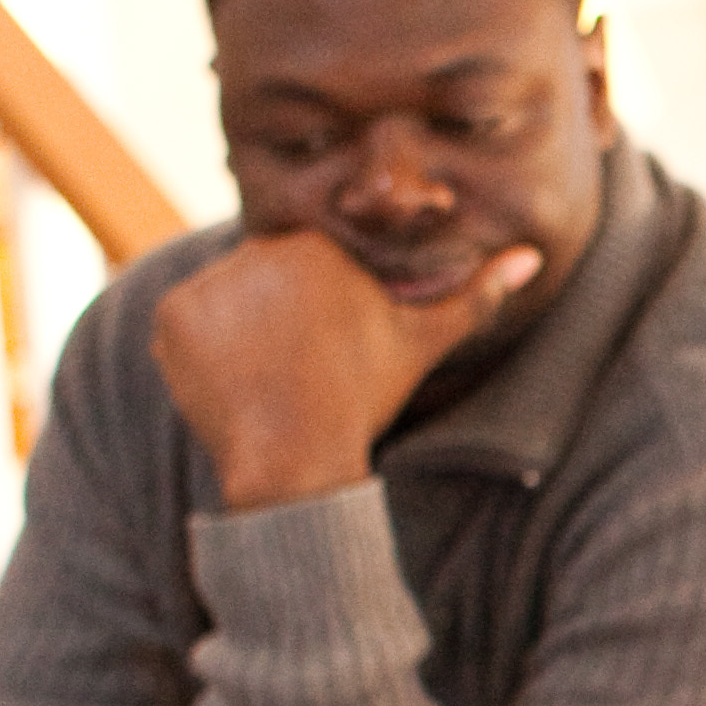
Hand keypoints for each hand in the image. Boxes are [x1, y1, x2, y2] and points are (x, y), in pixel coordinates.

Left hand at [153, 228, 547, 511]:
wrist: (298, 459)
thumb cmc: (364, 398)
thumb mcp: (423, 344)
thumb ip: (474, 295)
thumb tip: (532, 258)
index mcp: (318, 246)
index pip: (300, 271)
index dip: (310, 318)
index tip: (321, 356)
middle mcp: (259, 249)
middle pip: (257, 283)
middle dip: (269, 323)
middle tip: (290, 374)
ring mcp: (211, 281)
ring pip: (220, 304)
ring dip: (232, 337)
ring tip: (262, 380)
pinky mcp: (172, 314)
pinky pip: (181, 325)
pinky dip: (196, 353)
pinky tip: (230, 381)